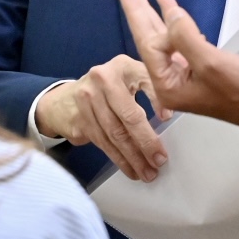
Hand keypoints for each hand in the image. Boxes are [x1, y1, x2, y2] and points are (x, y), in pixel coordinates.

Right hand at [35, 55, 165, 180]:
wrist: (64, 101)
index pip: (145, 82)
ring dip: (133, 157)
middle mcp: (102, 79)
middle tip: (160, 160)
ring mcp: (87, 100)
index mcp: (122, 66)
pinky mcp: (79, 120)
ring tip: (148, 172)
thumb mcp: (129, 77)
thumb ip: (151, 85)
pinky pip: (104, 143)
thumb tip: (175, 104)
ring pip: (116, 134)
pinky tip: (131, 169)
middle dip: (146, 142)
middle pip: (129, 115)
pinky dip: (119, 159)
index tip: (168, 120)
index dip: (158, 101)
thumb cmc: (107, 90)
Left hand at [115, 0, 238, 131]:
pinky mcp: (200, 71)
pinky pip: (182, 45)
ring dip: (157, 18)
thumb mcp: (210, 63)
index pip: (149, 46)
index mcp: (168, 86)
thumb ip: (185, 36)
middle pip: (151, 42)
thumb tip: (169, 15)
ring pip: (166, 42)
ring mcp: (186, 77)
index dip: (142, 17)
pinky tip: (173, 15)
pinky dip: (178, 28)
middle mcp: (172, 83)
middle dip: (140, 15)